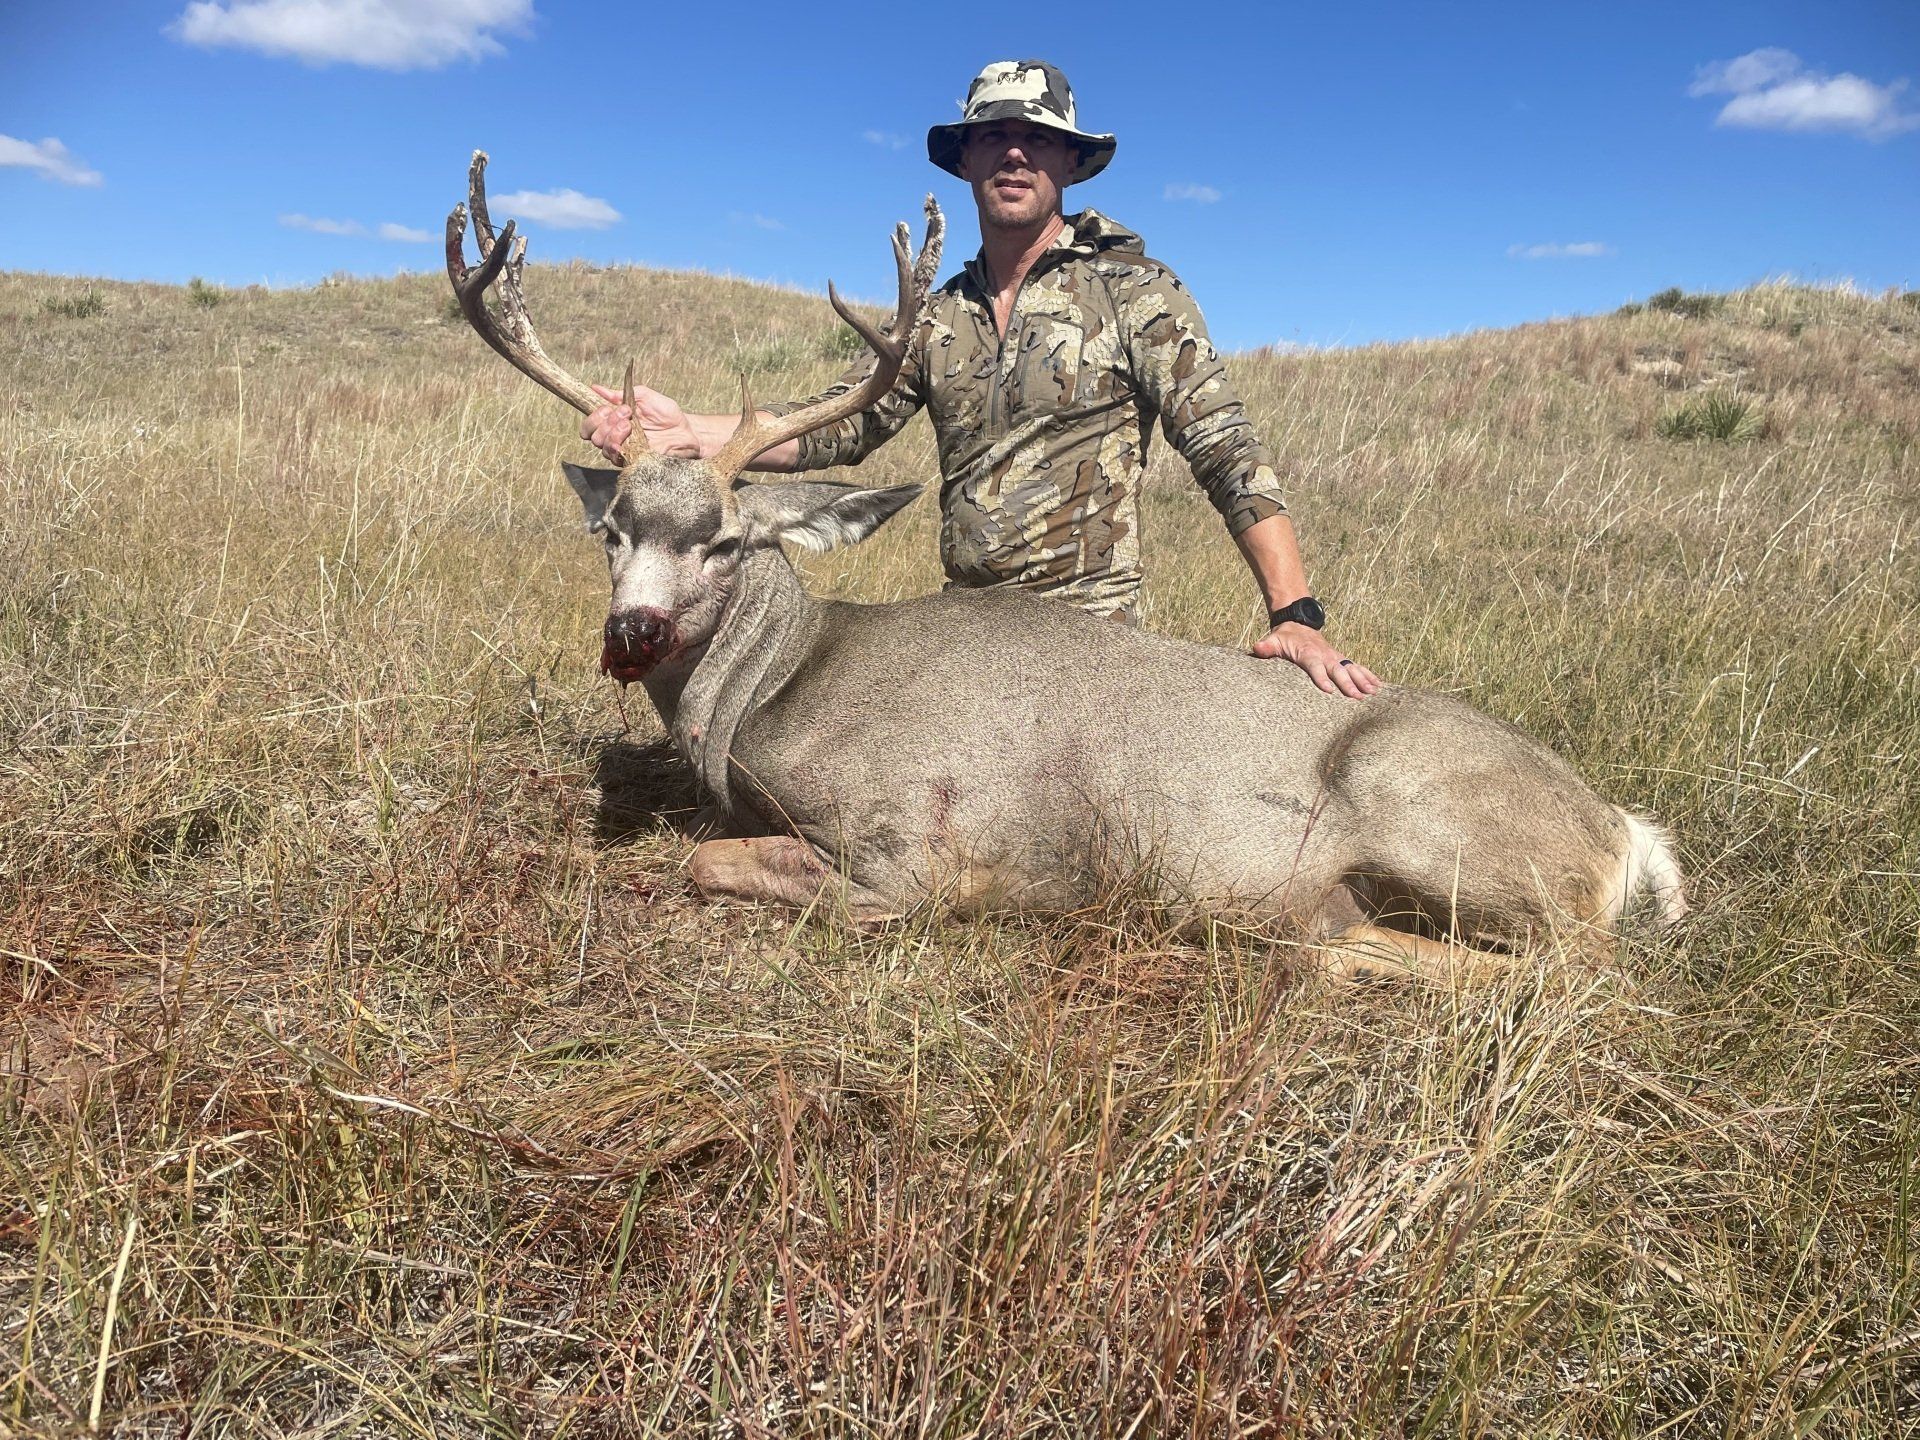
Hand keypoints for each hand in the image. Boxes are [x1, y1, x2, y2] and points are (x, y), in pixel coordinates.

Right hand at [581, 382, 701, 460]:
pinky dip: (617, 448)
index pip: (590, 424)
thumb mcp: (644, 396)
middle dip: (605, 422)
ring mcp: (624, 451)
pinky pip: (617, 459)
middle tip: (625, 414)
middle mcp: (615, 437)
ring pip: (603, 447)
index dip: (594, 416)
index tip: (610, 406)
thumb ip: (620, 393)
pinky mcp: (633, 462)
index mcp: (614, 421)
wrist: (686, 431)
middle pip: (592, 436)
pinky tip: (627, 439)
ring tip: (629, 425)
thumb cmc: (667, 414)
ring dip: (613, 433)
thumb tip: (596, 388)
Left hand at [1252, 622, 1381, 698]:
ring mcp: (1334, 656)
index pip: (1315, 666)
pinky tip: (1378, 686)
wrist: (1297, 622)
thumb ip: (1266, 647)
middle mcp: (1324, 655)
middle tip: (1358, 696)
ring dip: (1362, 680)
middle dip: (1348, 683)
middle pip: (1338, 670)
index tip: (1328, 690)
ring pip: (1351, 668)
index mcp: (1307, 653)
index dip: (1321, 677)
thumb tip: (1257, 648)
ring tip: (1373, 693)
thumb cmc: (1284, 636)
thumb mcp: (1273, 640)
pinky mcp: (1340, 658)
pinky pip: (1356, 667)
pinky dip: (1368, 675)